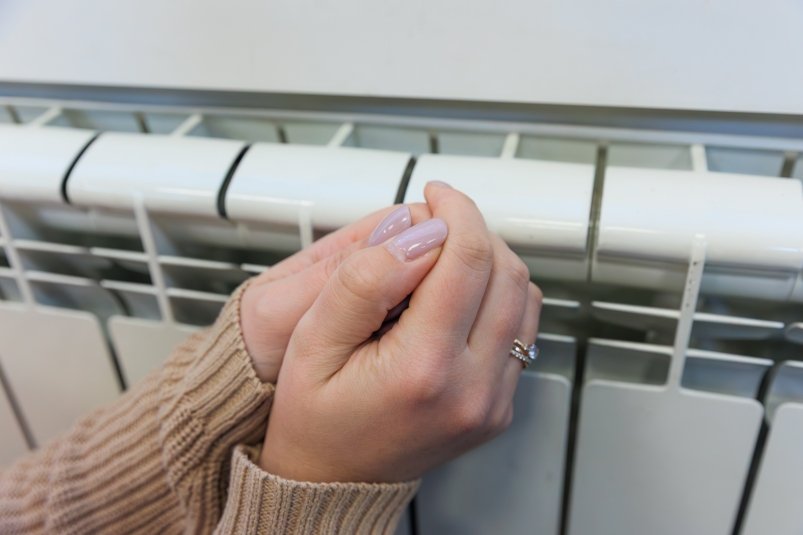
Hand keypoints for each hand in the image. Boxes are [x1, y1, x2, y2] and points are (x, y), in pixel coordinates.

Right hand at [260, 182, 542, 481]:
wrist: (331, 481)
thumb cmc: (314, 417)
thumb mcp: (310, 342)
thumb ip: (363, 283)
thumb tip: (415, 234)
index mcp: (423, 370)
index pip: (468, 259)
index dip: (456, 211)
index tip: (434, 195)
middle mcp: (472, 389)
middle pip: (506, 271)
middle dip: (474, 230)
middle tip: (435, 221)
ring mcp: (493, 401)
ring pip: (524, 296)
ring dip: (490, 260)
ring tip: (444, 254)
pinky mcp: (500, 405)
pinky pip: (521, 329)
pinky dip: (497, 294)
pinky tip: (458, 291)